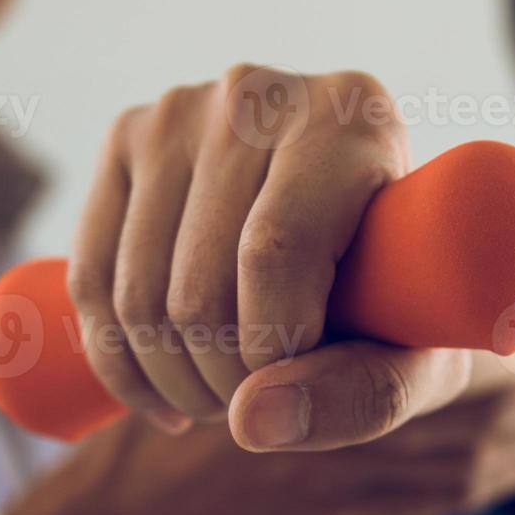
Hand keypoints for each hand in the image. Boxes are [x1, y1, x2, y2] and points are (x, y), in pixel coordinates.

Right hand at [66, 66, 472, 448]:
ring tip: (224, 402)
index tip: (294, 386)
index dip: (270, 347)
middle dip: (222, 381)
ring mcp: (179, 111)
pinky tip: (162, 398)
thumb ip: (362, 395)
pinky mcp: (125, 141)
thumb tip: (249, 420)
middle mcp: (258, 93)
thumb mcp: (422, 361)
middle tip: (262, 407)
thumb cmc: (408, 304)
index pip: (274, 250)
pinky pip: (91, 280)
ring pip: (138, 294)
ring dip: (173, 382)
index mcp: (351, 117)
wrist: (374, 241)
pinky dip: (118, 363)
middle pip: (198, 283)